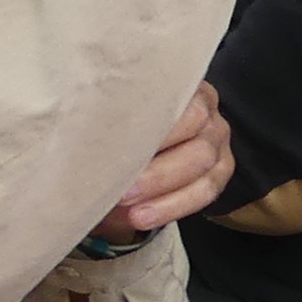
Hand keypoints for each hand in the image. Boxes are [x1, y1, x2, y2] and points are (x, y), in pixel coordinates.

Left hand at [103, 84, 231, 236]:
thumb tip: (78, 136)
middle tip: (121, 188)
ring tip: (129, 207)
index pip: (172, 96)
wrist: (128, 154)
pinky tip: (144, 217)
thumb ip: (104, 119)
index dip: (147, 122)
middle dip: (156, 164)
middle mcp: (206, 106)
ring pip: (204, 161)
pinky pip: (207, 190)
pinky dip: (174, 206)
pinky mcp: (222, 167)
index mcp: (176, 83)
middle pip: (195, 127)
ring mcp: (217, 137)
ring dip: (163, 187)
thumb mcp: (110, 118)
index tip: (115, 146)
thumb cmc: (117, 131)